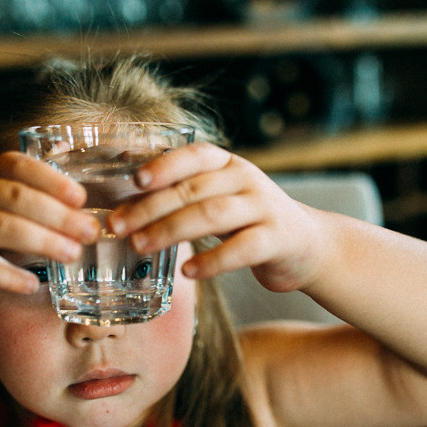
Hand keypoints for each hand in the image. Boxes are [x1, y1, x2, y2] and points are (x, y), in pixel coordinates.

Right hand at [0, 152, 100, 292]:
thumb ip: (22, 188)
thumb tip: (73, 181)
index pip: (18, 165)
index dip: (51, 179)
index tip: (80, 196)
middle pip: (15, 197)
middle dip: (57, 214)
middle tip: (89, 231)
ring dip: (40, 240)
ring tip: (71, 254)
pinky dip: (6, 275)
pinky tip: (31, 284)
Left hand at [108, 143, 326, 292]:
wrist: (308, 246)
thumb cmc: (248, 223)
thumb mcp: (220, 199)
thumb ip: (184, 196)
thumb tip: (125, 204)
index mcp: (228, 164)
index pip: (194, 155)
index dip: (164, 165)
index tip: (134, 181)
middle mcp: (246, 179)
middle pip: (193, 189)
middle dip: (150, 207)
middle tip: (118, 226)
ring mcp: (264, 208)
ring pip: (212, 214)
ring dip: (171, 230)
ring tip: (141, 245)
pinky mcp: (277, 239)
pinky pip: (241, 249)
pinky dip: (212, 260)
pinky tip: (188, 271)